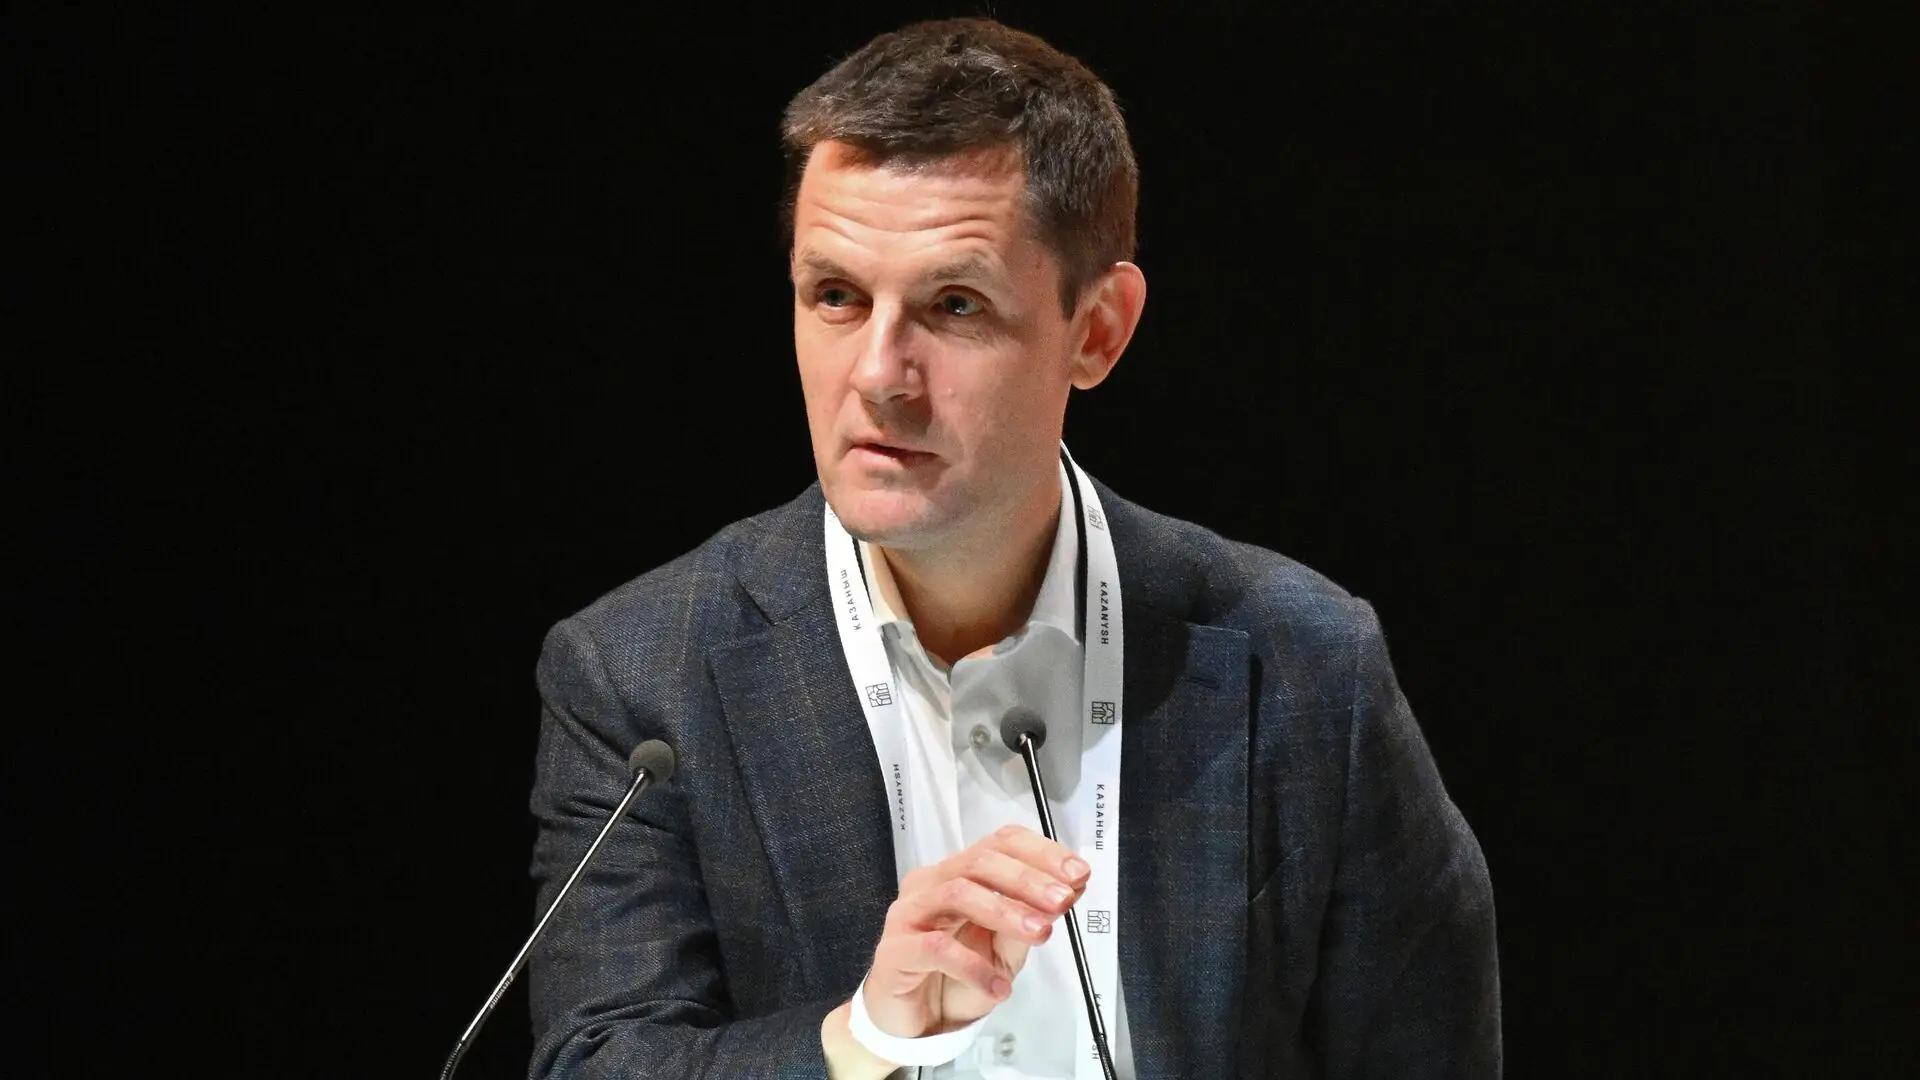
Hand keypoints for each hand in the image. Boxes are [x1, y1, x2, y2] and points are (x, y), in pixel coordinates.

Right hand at [860, 824, 1088, 1038]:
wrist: (916, 1023)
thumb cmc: (958, 979)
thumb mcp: (1005, 952)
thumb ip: (1030, 920)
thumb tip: (1069, 891)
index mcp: (959, 873)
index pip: (999, 844)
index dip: (1040, 853)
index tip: (1078, 873)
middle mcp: (931, 883)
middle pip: (980, 861)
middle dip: (1028, 879)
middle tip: (1063, 900)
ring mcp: (909, 913)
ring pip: (958, 893)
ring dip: (1005, 911)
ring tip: (1040, 934)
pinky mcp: (895, 950)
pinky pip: (936, 948)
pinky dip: (973, 966)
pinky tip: (999, 987)